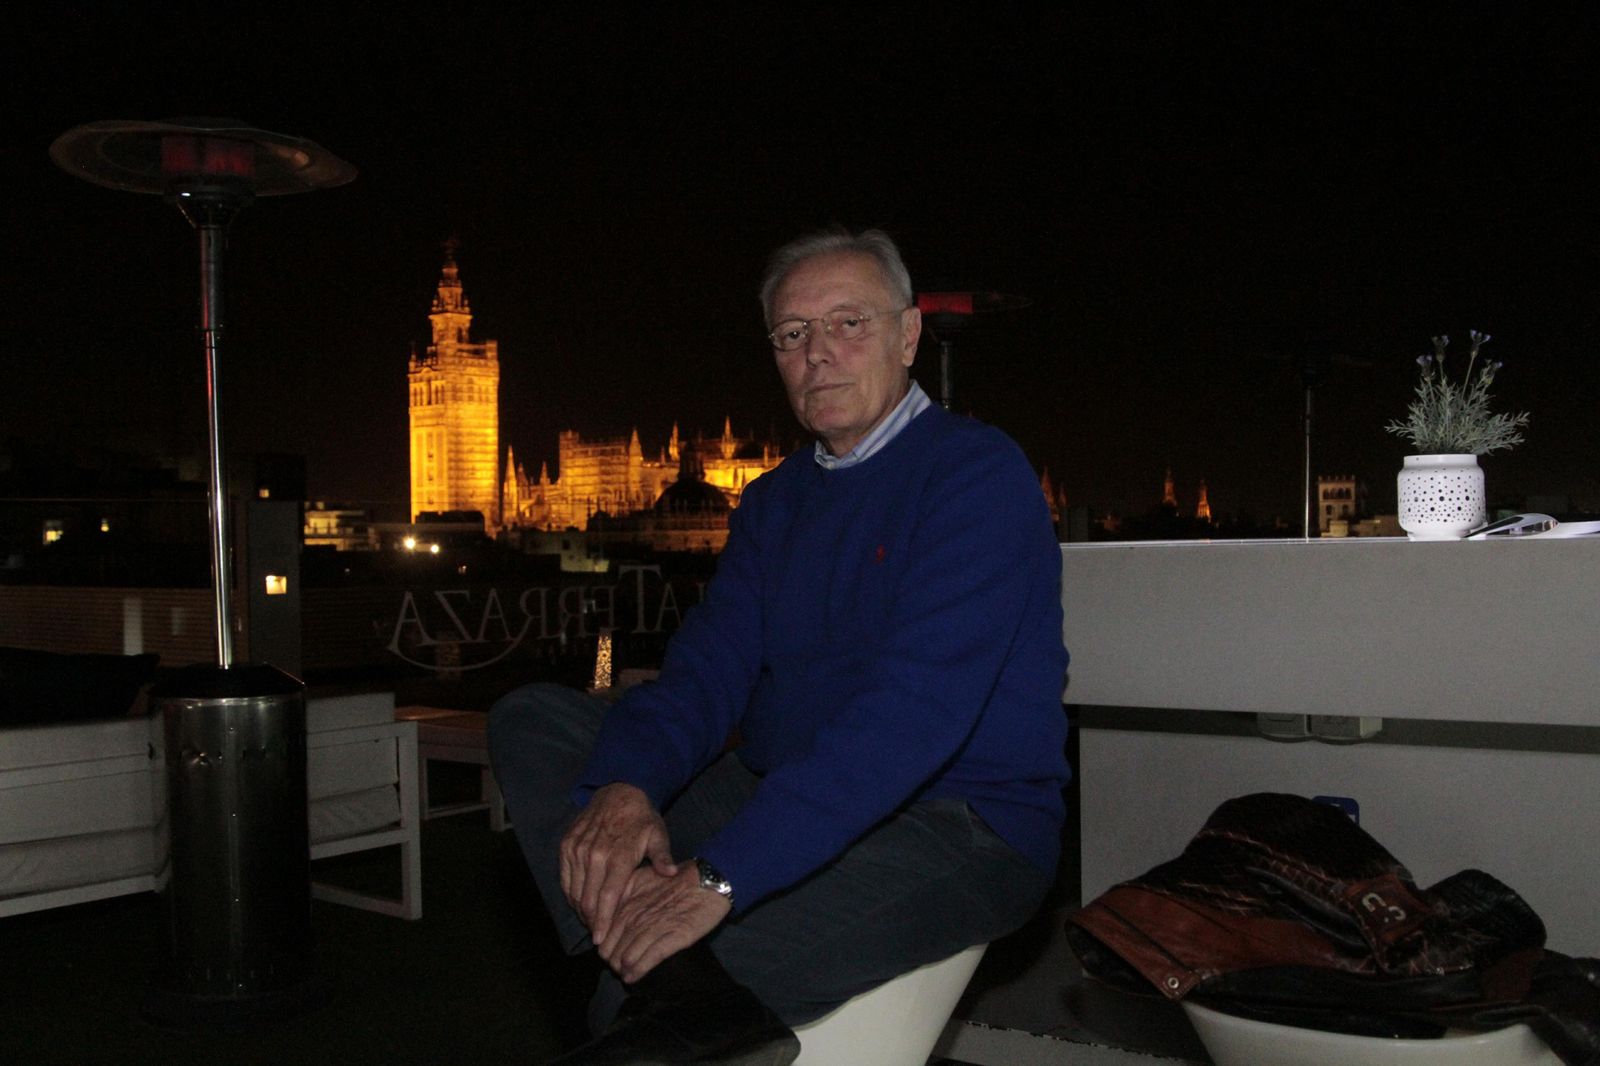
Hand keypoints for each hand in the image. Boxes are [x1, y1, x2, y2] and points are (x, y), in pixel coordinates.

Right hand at [560, 783, 674, 945]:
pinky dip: (570, 893)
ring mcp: (577, 849)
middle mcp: (594, 854)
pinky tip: (578, 903)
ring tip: (589, 922)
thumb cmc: (641, 818)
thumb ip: (663, 856)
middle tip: (597, 936)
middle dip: (591, 921)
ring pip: (574, 890)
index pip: (608, 897)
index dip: (603, 921)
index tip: (601, 939)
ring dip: (580, 909)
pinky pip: (565, 877)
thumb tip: (670, 874)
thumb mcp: (658, 834)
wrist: (617, 791)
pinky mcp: (566, 845)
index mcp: (618, 855)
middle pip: (588, 898)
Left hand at [599, 862, 731, 982]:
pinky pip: (648, 960)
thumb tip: (604, 914)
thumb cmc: (672, 879)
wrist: (705, 880)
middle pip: (610, 951)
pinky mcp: (672, 939)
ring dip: (623, 970)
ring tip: (625, 973)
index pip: (602, 934)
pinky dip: (638, 971)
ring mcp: (653, 929)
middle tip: (617, 965)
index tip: (609, 951)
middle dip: (611, 961)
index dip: (603, 946)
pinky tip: (633, 977)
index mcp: (625, 903)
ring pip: (626, 958)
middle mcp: (634, 917)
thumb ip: (621, 894)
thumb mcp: (639, 879)